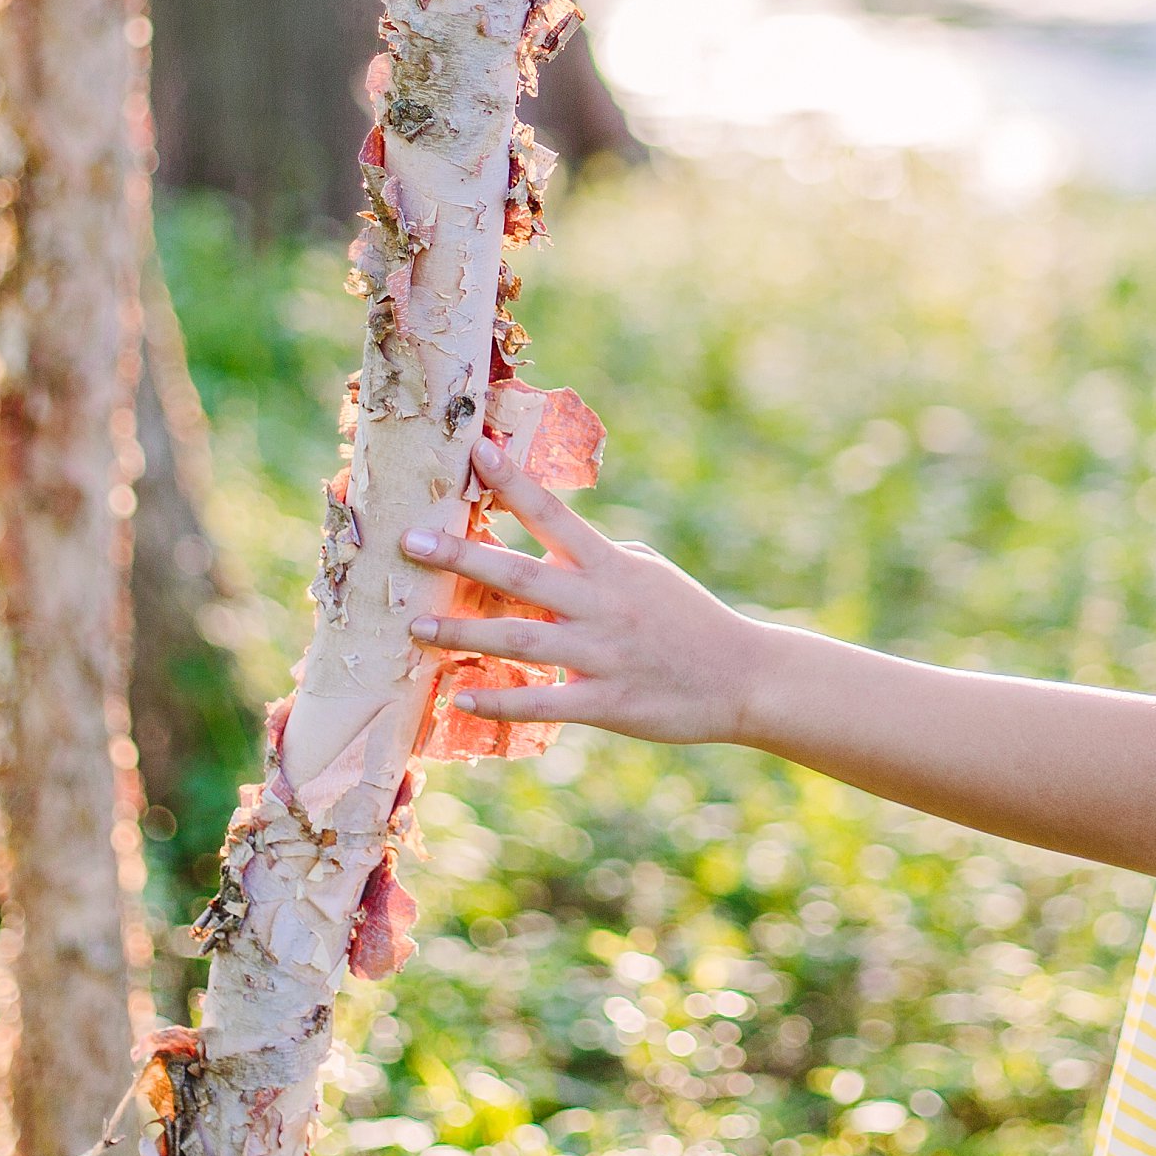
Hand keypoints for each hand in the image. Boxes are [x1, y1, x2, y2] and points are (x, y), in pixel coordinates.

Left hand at [398, 433, 769, 746]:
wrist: (744, 678)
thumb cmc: (690, 619)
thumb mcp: (648, 572)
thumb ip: (597, 560)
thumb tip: (551, 548)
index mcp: (611, 566)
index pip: (554, 514)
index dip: (513, 482)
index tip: (476, 451)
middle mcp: (601, 605)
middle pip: (520, 574)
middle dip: (462, 555)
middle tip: (410, 541)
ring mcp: (602, 655)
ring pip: (521, 639)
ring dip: (465, 631)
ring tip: (416, 624)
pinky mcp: (607, 702)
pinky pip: (543, 703)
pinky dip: (501, 701)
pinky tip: (460, 696)